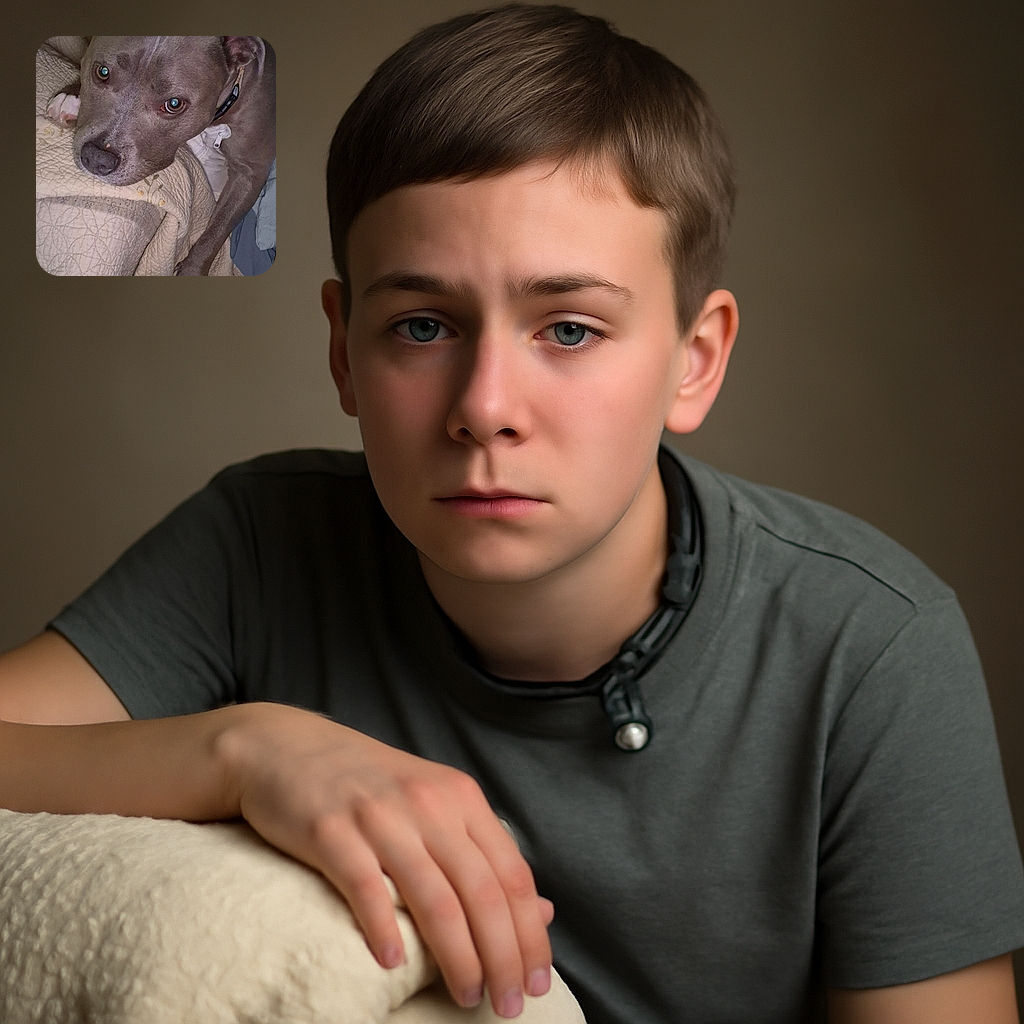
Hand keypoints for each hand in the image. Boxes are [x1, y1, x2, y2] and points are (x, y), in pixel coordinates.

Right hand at [220, 702, 552, 1017]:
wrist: (288, 747)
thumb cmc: (368, 785)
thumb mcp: (435, 804)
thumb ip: (482, 852)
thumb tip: (543, 910)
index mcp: (460, 796)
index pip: (512, 873)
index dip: (530, 932)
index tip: (537, 981)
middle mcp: (428, 803)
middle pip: (480, 891)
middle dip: (503, 956)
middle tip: (509, 1005)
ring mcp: (379, 815)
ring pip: (433, 897)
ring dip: (456, 957)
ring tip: (466, 995)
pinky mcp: (329, 830)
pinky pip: (365, 888)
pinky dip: (384, 931)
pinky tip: (393, 966)